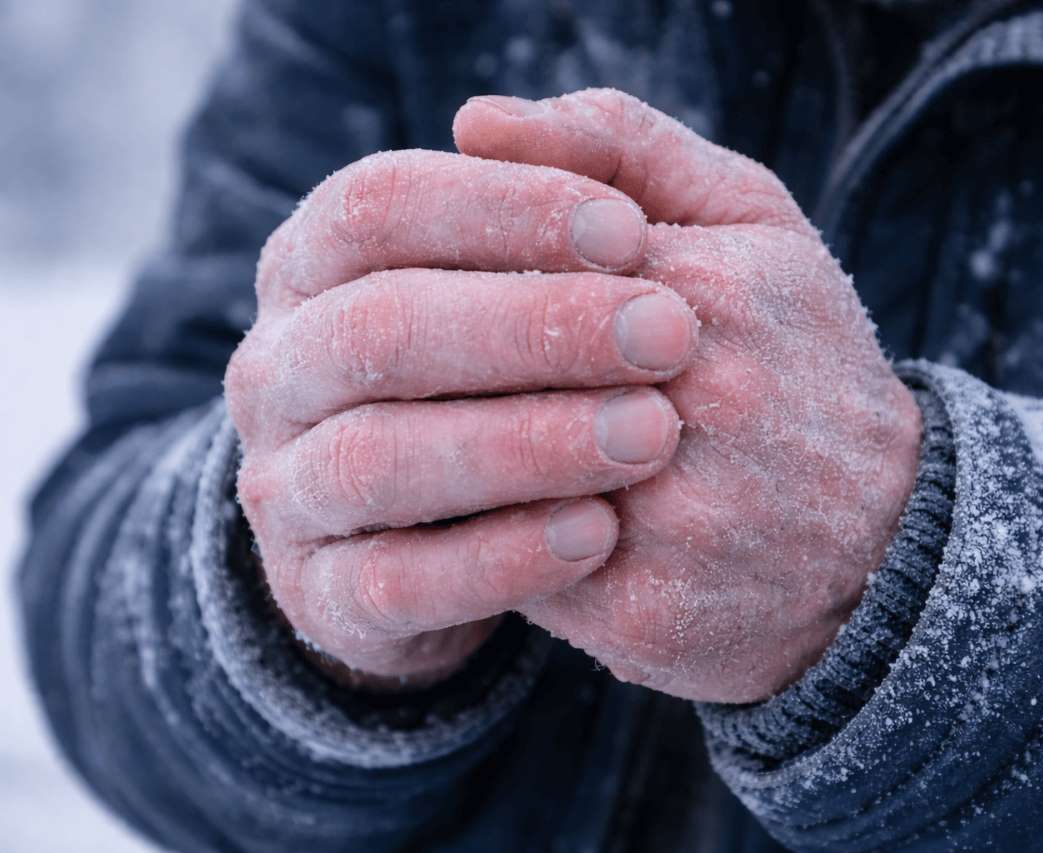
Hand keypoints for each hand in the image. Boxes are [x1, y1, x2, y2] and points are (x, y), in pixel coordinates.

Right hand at [225, 148, 700, 683]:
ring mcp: (290, 487)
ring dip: (522, 443)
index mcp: (318, 266)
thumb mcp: (564, 255)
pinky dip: (499, 559)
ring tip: (652, 435)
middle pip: (377, 328)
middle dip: (530, 328)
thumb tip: (489, 117)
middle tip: (670, 334)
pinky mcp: (326, 594)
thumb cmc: (533, 364)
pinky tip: (599, 535)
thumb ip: (562, 170)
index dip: (504, 210)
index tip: (632, 233)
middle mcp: (281, 368)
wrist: (469, 526)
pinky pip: (394, 583)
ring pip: (378, 459)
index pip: (376, 206)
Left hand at [453, 89, 922, 701]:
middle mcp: (689, 413)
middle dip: (442, 370)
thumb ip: (621, 144)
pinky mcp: (638, 617)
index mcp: (704, 296)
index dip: (466, 276)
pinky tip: (496, 514)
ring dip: (447, 452)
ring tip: (446, 436)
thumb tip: (471, 125)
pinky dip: (483, 537)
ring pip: (483, 478)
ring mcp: (666, 527)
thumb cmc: (801, 361)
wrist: (886, 538)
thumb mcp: (751, 221)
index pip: (516, 261)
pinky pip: (508, 569)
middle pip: (486, 376)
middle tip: (419, 372)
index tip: (462, 292)